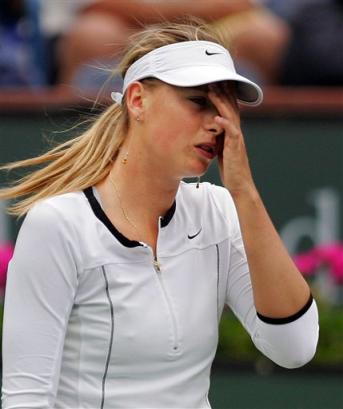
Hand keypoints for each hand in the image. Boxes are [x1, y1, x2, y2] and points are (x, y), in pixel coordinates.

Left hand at [208, 83, 255, 197]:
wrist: (239, 184)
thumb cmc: (230, 168)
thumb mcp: (223, 148)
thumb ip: (220, 136)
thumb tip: (213, 127)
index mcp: (233, 131)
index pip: (229, 108)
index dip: (224, 95)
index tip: (216, 81)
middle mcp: (236, 132)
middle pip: (231, 107)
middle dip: (223, 91)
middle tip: (214, 77)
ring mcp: (237, 139)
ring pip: (230, 116)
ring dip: (221, 102)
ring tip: (212, 90)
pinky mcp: (235, 148)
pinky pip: (230, 133)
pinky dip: (224, 124)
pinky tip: (216, 116)